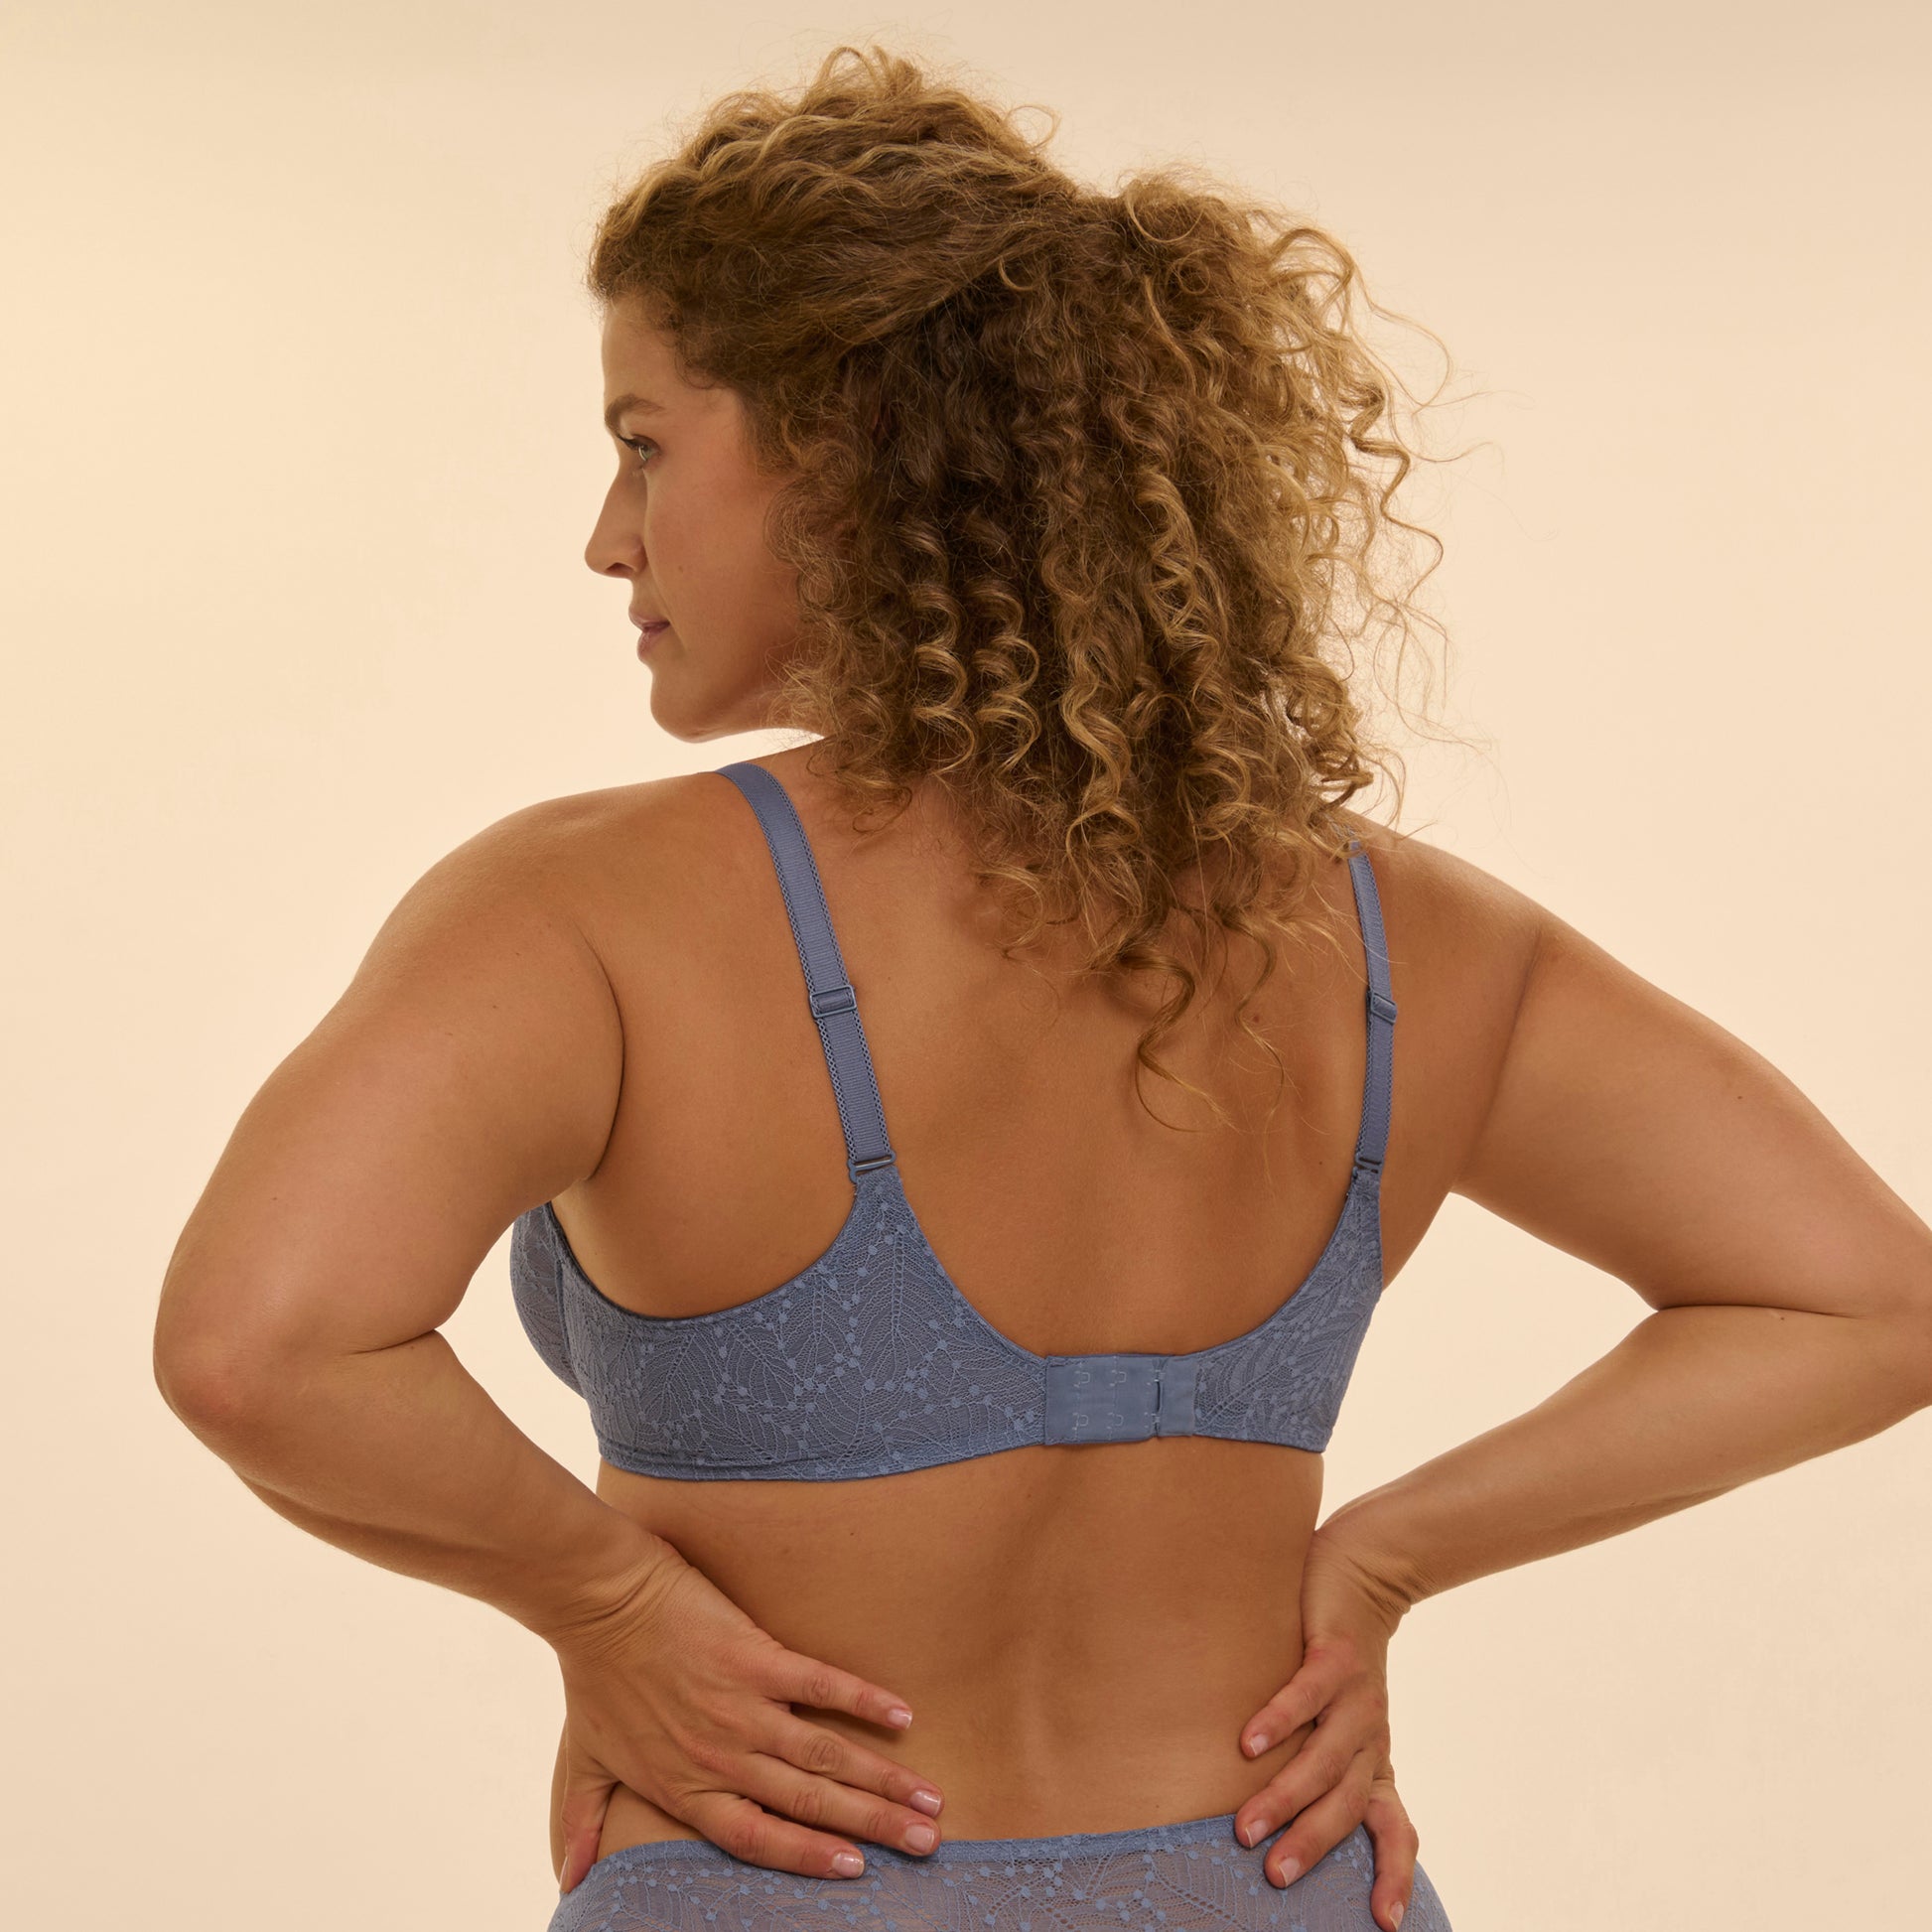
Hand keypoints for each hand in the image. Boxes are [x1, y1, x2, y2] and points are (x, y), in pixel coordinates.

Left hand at [544, 1531, 948, 1892]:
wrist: (599, 1600)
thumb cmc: (592, 1679)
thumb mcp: (584, 1762)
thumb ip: (580, 1821)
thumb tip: (570, 1880)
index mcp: (685, 1787)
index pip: (758, 1838)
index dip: (809, 1856)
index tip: (857, 1869)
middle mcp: (721, 1756)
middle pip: (810, 1802)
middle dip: (874, 1826)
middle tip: (927, 1843)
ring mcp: (741, 1706)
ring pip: (826, 1754)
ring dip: (882, 1778)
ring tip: (930, 1798)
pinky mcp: (755, 1656)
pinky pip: (821, 1684)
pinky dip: (864, 1700)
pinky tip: (902, 1715)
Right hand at [1231, 1526, 1419, 1930]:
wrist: (1363, 1570)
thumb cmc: (1333, 1655)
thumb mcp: (1332, 1718)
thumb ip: (1311, 1759)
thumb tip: (1263, 1812)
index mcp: (1372, 1759)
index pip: (1395, 1829)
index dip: (1395, 1875)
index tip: (1385, 1924)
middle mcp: (1371, 1736)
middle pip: (1347, 1804)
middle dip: (1312, 1843)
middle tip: (1275, 1876)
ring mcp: (1358, 1696)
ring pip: (1325, 1757)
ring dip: (1286, 1795)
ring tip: (1247, 1828)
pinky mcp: (1338, 1654)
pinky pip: (1307, 1693)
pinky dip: (1279, 1719)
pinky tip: (1247, 1742)